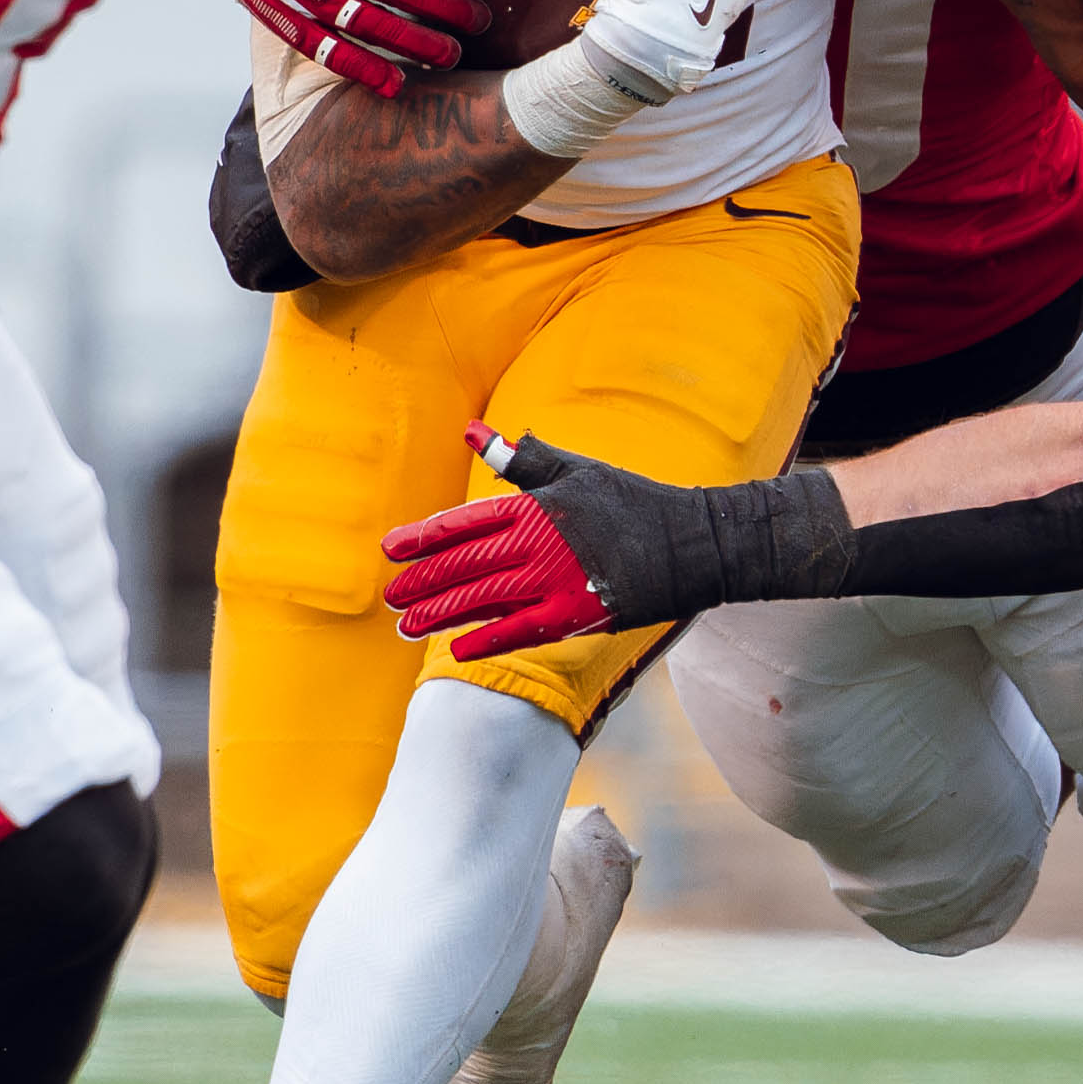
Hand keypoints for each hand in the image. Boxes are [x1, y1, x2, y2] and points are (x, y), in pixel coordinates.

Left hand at [381, 425, 847, 658]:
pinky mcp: (575, 614)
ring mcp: (555, 581)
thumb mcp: (578, 470)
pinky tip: (456, 651)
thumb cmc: (633, 502)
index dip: (423, 538)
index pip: (464, 523)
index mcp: (536, 506)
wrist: (692, 542)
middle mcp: (538, 544)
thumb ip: (523, 460)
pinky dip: (485, 642)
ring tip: (408, 627)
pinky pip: (519, 631)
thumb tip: (475, 432)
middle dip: (422, 582)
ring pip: (483, 600)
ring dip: (441, 614)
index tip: (390, 550)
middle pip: (464, 565)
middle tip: (391, 597)